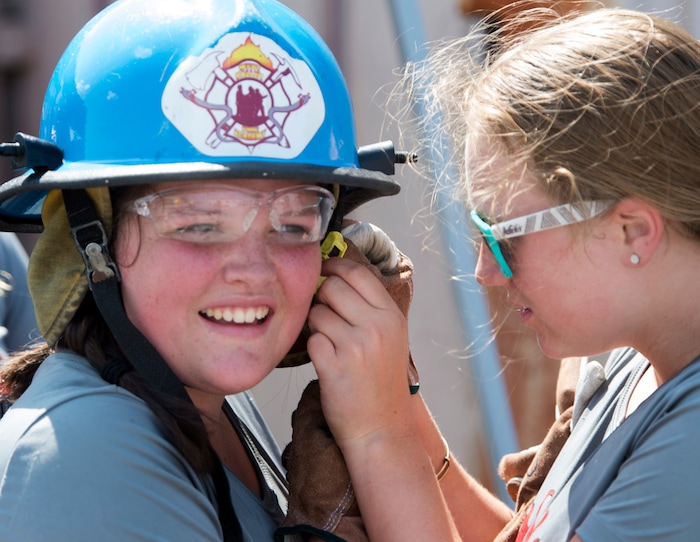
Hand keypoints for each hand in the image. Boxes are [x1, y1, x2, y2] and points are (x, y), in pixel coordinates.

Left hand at [307, 256, 412, 449]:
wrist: (381, 430)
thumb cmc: (381, 383)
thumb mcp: (391, 339)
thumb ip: (370, 308)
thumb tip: (335, 275)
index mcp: (392, 316)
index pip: (358, 272)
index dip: (335, 265)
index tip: (323, 269)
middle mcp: (376, 327)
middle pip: (331, 287)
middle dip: (321, 298)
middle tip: (326, 316)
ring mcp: (355, 347)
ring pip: (317, 313)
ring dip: (316, 326)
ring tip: (331, 345)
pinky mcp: (334, 367)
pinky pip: (311, 340)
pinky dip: (314, 349)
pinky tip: (327, 362)